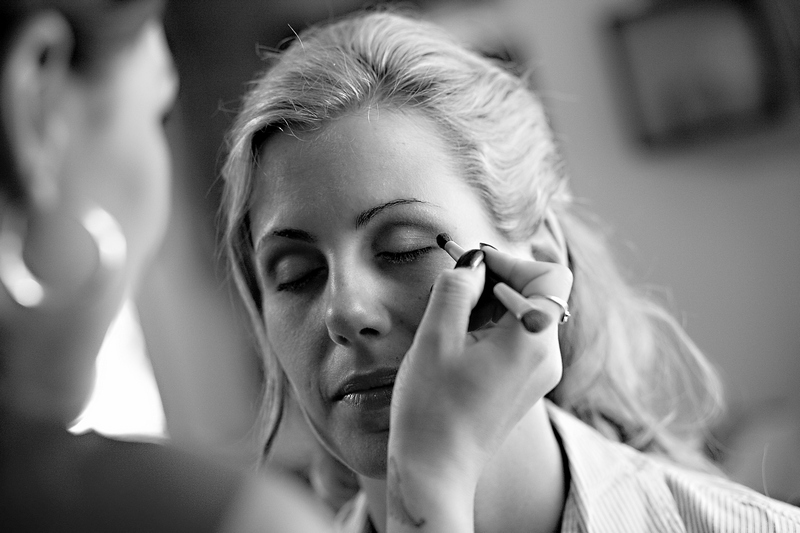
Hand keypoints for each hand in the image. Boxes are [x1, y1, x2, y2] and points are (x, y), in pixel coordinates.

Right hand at [389, 245, 572, 486]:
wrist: (436, 469)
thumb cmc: (432, 408)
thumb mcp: (436, 337)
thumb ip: (456, 287)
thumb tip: (473, 260)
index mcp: (532, 341)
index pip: (549, 276)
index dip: (511, 262)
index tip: (472, 265)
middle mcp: (547, 356)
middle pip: (538, 293)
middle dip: (496, 281)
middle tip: (452, 291)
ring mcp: (540, 373)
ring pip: (526, 314)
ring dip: (490, 305)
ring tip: (450, 322)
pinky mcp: (527, 384)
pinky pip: (518, 339)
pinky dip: (492, 328)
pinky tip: (459, 343)